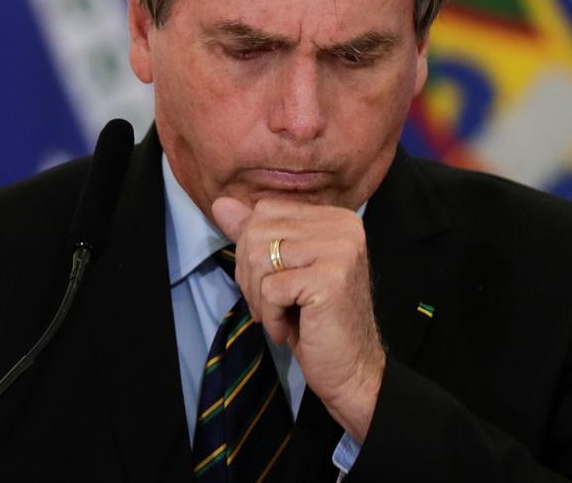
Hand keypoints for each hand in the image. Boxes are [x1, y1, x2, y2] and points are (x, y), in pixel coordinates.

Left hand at [211, 196, 385, 440]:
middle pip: (257, 232)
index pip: (265, 211)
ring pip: (259, 258)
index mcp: (334, 217)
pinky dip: (270, 316)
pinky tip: (290, 329)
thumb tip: (220, 203)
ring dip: (259, 298)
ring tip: (280, 317)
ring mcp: (339, 250)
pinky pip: (270, 288)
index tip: (271, 283)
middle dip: (251, 277)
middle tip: (272, 306)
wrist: (351, 368)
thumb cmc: (316, 320)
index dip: (252, 250)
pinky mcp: (331, 278)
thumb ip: (254, 233)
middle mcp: (343, 225)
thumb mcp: (282, 271)